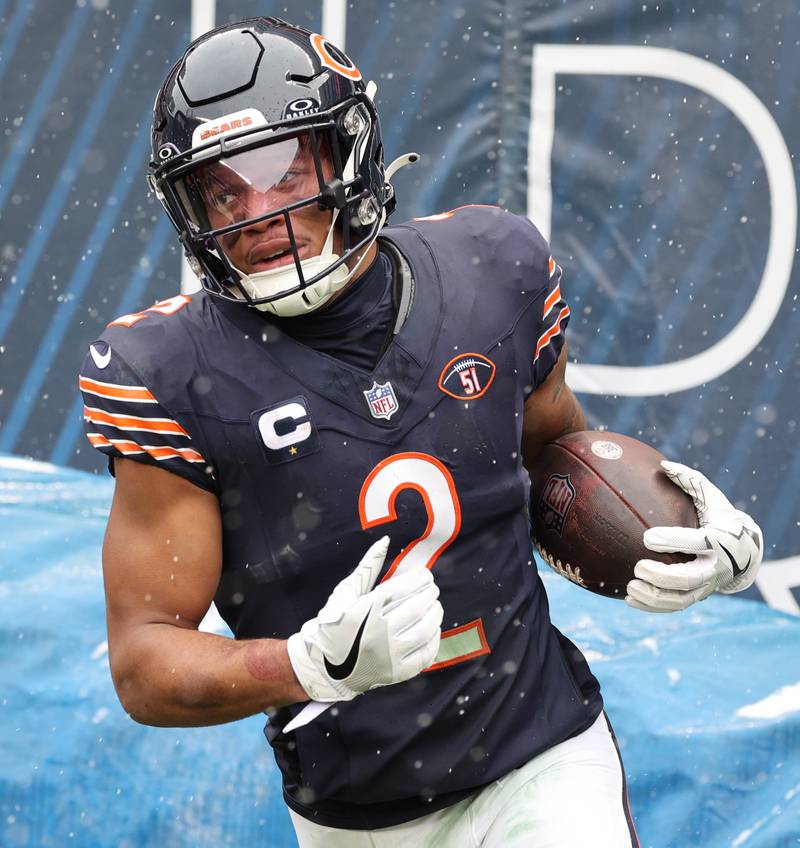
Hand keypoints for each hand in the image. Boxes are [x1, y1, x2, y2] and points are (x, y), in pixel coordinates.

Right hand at [286, 537, 442, 701]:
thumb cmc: (335, 623)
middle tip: (432, 589)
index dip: (421, 578)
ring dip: (435, 614)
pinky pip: (426, 654)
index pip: (404, 587)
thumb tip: (385, 540)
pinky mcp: (396, 673)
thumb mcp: (346, 592)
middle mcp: (379, 632)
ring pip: (425, 629)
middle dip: (430, 594)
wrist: (324, 666)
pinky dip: (434, 639)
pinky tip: (432, 629)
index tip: (425, 575)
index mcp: (367, 609)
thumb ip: (368, 565)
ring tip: (435, 606)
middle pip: (418, 607)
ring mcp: (389, 655)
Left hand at [625, 461, 762, 612]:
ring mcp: (705, 586)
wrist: (745, 552)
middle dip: (663, 577)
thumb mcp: (712, 497)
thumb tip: (663, 464)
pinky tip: (628, 598)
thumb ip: (690, 480)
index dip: (673, 540)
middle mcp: (714, 567)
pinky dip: (652, 607)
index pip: (698, 543)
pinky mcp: (696, 596)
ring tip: (630, 587)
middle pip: (690, 579)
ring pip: (681, 600)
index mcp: (719, 540)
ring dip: (654, 598)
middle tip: (638, 567)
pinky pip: (674, 607)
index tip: (647, 536)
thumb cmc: (720, 518)